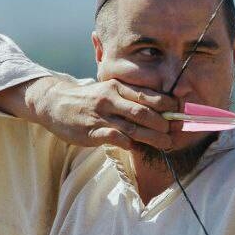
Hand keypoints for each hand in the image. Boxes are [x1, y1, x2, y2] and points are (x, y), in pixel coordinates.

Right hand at [24, 76, 178, 151]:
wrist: (54, 103)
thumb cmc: (88, 100)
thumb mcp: (109, 91)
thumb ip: (130, 99)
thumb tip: (159, 109)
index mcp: (117, 87)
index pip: (148, 95)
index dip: (167, 104)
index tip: (180, 112)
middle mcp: (110, 99)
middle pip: (143, 111)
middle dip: (163, 123)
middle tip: (175, 131)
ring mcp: (100, 116)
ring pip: (133, 127)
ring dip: (153, 137)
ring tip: (166, 143)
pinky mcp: (91, 132)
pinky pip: (114, 138)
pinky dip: (127, 143)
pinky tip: (135, 147)